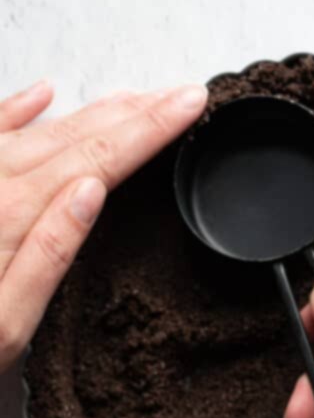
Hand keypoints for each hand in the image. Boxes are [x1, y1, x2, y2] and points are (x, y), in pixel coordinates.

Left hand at [0, 79, 206, 373]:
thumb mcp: (5, 325)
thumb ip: (50, 254)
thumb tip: (92, 191)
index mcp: (14, 215)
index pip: (101, 158)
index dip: (152, 129)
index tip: (191, 102)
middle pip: (79, 134)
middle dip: (137, 111)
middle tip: (181, 92)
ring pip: (43, 128)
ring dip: (94, 110)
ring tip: (137, 95)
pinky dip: (17, 107)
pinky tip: (43, 92)